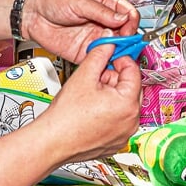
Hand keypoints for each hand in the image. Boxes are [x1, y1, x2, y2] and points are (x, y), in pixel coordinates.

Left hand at [20, 0, 138, 62]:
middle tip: (125, 43)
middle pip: (124, 32)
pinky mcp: (85, 52)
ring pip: (114, 47)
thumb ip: (101, 12)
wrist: (31, 14)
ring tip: (116, 53)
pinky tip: (105, 60)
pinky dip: (105, 62)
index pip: (126, 12)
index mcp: (104, 4)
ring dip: (118, 51)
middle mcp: (102, 22)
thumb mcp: (79, 1)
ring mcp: (94, 37)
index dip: (130, 20)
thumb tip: (123, 18)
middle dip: (127, 38)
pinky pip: (100, 58)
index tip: (128, 27)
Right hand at [36, 43, 141, 163]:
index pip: (133, 70)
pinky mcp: (116, 141)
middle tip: (97, 76)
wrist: (52, 141)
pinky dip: (110, 111)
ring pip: (125, 103)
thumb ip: (100, 53)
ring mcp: (124, 133)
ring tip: (90, 95)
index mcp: (128, 103)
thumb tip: (108, 44)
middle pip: (131, 87)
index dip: (120, 59)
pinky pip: (119, 119)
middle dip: (115, 77)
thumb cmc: (65, 117)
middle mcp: (131, 121)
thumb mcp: (84, 75)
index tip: (111, 55)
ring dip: (112, 94)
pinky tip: (92, 110)